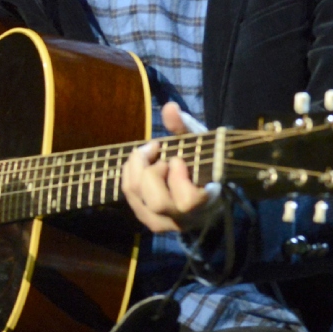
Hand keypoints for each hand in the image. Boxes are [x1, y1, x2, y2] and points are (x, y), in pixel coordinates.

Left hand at [122, 102, 220, 234]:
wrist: (201, 192)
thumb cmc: (203, 165)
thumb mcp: (199, 144)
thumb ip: (185, 127)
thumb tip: (169, 107)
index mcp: (204, 205)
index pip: (188, 201)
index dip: (178, 177)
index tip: (179, 160)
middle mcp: (181, 221)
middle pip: (156, 200)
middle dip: (154, 171)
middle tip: (162, 157)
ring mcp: (160, 223)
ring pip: (136, 195)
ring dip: (137, 167)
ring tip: (150, 154)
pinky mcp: (145, 217)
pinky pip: (128, 193)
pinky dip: (130, 171)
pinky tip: (141, 161)